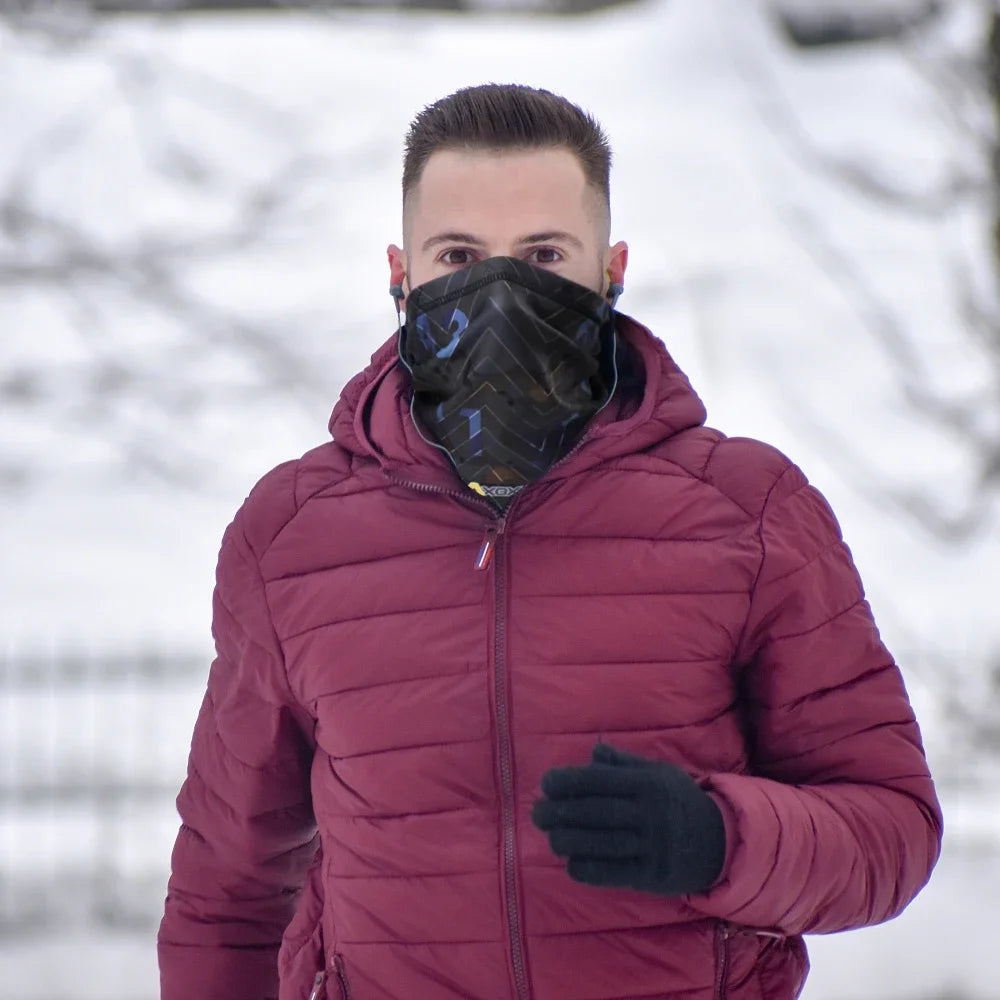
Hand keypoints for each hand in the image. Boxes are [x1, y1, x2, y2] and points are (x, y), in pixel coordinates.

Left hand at [531, 742, 725, 895]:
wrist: (721, 842)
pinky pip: (613, 873)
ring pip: (602, 843)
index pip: (599, 780)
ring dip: (568, 841)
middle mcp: (650, 813)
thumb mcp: (658, 773)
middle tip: (537, 813)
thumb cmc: (679, 801)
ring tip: (551, 837)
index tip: (546, 784)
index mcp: (648, 783)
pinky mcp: (654, 875)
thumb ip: (624, 763)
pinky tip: (571, 862)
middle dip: (560, 812)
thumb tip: (593, 752)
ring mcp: (653, 845)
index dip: (568, 782)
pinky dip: (587, 868)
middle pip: (596, 812)